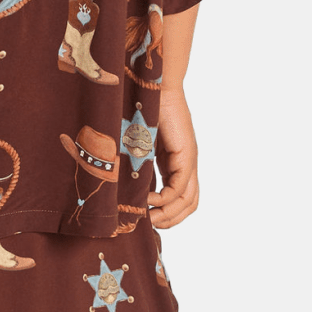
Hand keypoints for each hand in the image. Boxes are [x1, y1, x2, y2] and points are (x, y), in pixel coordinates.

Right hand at [146, 87, 199, 228]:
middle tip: (151, 225)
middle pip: (190, 203)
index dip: (168, 213)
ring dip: (170, 214)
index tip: (147, 218)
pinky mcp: (185, 153)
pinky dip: (165, 198)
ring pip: (189, 199)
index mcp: (176, 161)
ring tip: (150, 218)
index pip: (181, 197)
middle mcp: (186, 163)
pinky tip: (148, 199)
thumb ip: (136, 164)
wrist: (151, 85)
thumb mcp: (137, 145)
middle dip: (171, 220)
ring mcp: (188, 159)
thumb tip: (122, 186)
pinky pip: (180, 185)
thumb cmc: (140, 109)